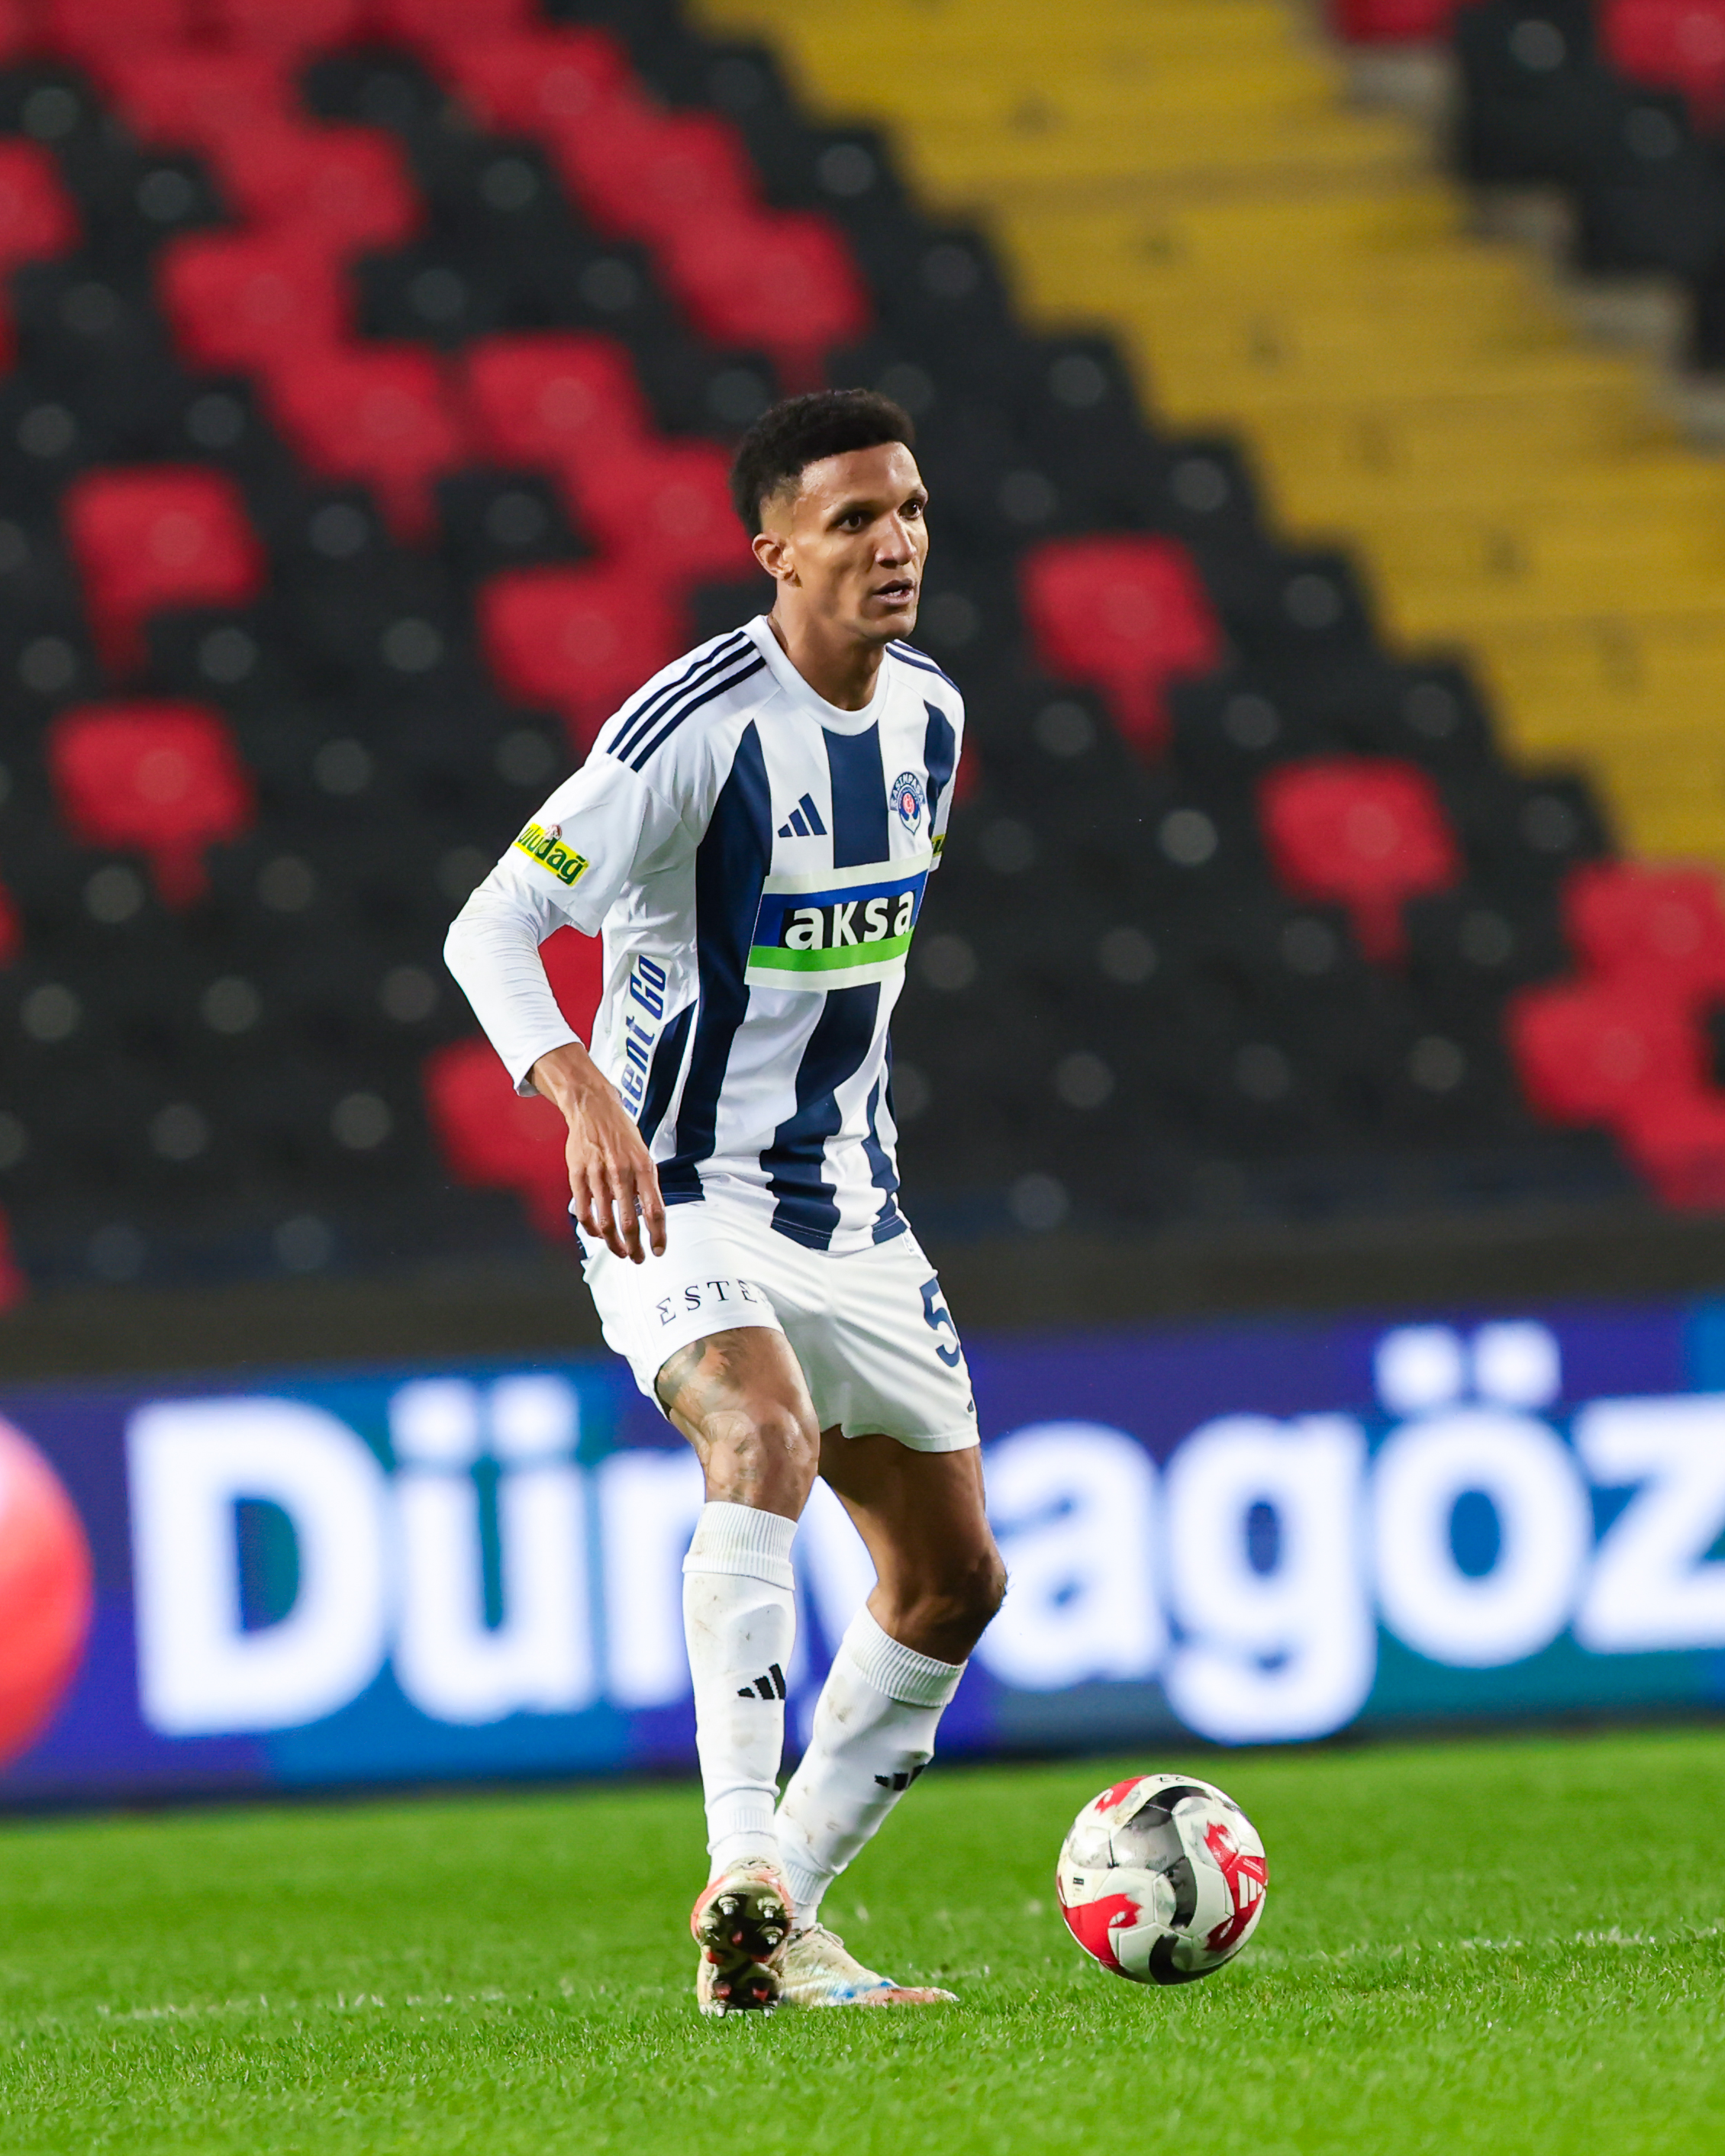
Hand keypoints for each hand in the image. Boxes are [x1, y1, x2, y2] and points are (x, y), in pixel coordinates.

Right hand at [529, 1041, 666, 1263]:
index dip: (658, 1235)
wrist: (594, 1108)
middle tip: (638, 1258)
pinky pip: (584, 1210)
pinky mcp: (578, 1175)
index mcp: (644, 1167)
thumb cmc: (622, 1135)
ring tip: (621, 1253)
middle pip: (630, 1221)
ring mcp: (598, 1174)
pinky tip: (598, 1235)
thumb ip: (647, 1184)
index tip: (659, 1250)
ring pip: (606, 1220)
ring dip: (614, 1243)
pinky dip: (591, 1228)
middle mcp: (622, 1172)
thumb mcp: (644, 1155)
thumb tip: (652, 1217)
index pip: (655, 1209)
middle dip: (635, 1247)